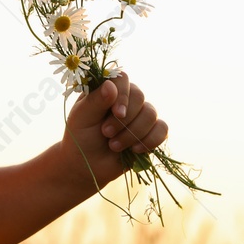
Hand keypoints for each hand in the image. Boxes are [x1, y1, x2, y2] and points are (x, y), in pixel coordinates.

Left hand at [60, 71, 169, 190]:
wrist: (87, 164)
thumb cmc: (81, 136)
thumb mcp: (82, 117)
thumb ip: (95, 101)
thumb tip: (111, 85)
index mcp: (109, 89)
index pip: (123, 79)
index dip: (123, 95)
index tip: (117, 113)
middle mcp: (127, 99)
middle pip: (139, 97)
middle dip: (124, 120)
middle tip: (106, 133)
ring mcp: (140, 115)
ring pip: (151, 114)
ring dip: (132, 134)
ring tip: (114, 146)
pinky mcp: (150, 132)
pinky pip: (162, 130)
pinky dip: (150, 140)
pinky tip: (134, 150)